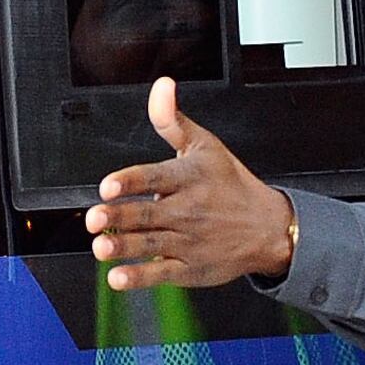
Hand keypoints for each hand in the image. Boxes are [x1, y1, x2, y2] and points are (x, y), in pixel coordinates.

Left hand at [84, 78, 295, 291]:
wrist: (270, 227)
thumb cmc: (231, 184)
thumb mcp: (205, 146)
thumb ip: (173, 120)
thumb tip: (161, 86)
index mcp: (189, 178)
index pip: (155, 177)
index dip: (130, 181)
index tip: (107, 186)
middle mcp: (188, 210)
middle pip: (148, 213)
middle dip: (119, 216)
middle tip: (94, 218)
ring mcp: (189, 241)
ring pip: (151, 244)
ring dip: (124, 247)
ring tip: (101, 247)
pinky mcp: (191, 269)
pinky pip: (162, 274)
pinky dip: (140, 277)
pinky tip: (118, 277)